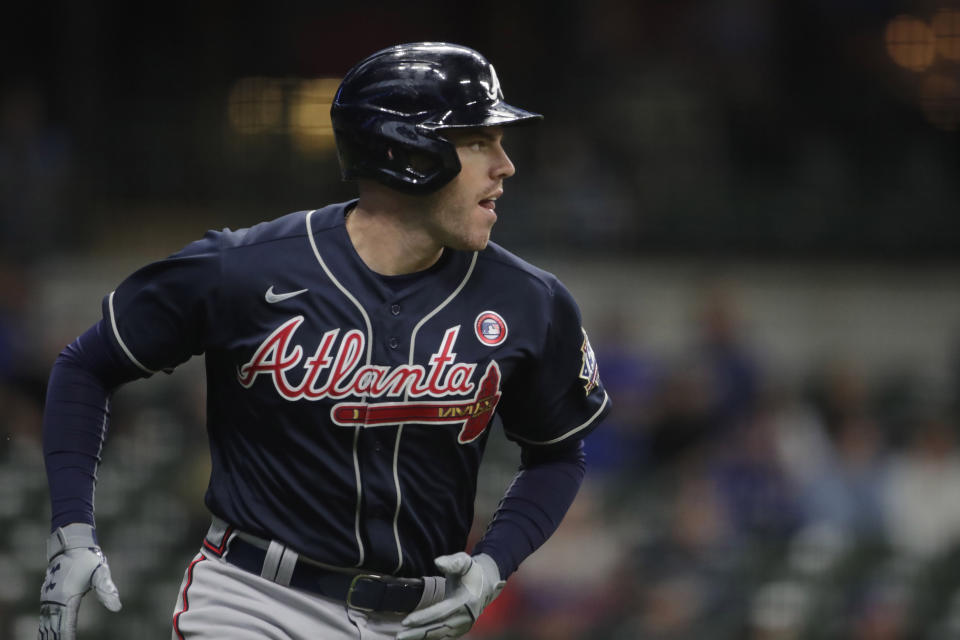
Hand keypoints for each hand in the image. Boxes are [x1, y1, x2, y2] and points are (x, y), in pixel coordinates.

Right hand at [39, 523, 121, 639]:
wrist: (71, 544)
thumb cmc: (88, 558)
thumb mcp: (101, 572)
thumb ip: (107, 590)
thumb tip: (117, 608)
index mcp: (66, 596)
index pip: (65, 624)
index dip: (66, 637)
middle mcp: (53, 599)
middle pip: (52, 626)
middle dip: (53, 638)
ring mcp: (48, 597)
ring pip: (46, 622)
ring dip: (47, 634)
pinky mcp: (48, 595)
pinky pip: (45, 615)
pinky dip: (45, 627)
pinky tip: (45, 634)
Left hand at [397, 552, 503, 639]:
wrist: (486, 583)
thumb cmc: (471, 571)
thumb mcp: (464, 562)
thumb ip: (452, 562)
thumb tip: (437, 562)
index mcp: (465, 601)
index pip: (440, 612)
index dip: (423, 617)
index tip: (406, 621)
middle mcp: (465, 617)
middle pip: (438, 628)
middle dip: (417, 633)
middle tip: (399, 636)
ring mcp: (464, 625)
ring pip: (439, 635)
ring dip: (421, 638)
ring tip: (403, 638)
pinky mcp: (460, 630)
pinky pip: (443, 636)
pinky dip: (429, 638)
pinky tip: (415, 638)